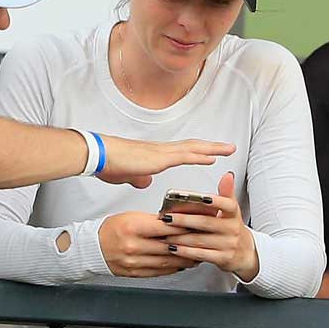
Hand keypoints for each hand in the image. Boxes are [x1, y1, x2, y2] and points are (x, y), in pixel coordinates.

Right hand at [95, 136, 235, 188]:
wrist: (99, 155)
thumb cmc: (108, 164)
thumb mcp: (127, 175)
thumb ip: (138, 177)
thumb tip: (145, 181)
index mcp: (155, 155)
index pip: (182, 151)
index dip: (197, 151)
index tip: (210, 152)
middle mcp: (162, 150)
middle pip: (192, 146)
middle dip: (211, 147)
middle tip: (228, 147)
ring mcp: (162, 152)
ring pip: (193, 148)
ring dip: (212, 148)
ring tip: (229, 149)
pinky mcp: (159, 158)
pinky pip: (185, 156)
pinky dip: (200, 156)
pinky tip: (212, 158)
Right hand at [97, 212, 200, 277]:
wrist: (93, 247)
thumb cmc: (112, 229)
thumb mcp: (132, 217)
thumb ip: (155, 221)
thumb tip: (177, 222)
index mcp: (134, 227)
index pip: (167, 228)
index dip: (185, 227)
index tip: (197, 226)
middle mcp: (134, 246)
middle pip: (170, 246)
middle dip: (189, 244)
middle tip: (203, 241)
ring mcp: (135, 262)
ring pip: (168, 261)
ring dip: (185, 258)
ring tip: (197, 254)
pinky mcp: (136, 273)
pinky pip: (160, 271)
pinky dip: (173, 268)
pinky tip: (182, 264)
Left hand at [161, 173, 258, 282]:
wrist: (246, 253)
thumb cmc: (232, 229)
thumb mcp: (232, 211)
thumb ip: (226, 193)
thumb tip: (227, 175)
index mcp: (233, 214)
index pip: (227, 204)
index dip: (215, 201)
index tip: (202, 198)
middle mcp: (232, 229)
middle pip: (206, 222)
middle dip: (184, 220)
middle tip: (167, 218)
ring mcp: (228, 244)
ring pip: (200, 240)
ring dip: (180, 237)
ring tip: (165, 234)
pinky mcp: (223, 258)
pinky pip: (201, 255)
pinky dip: (185, 252)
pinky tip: (174, 248)